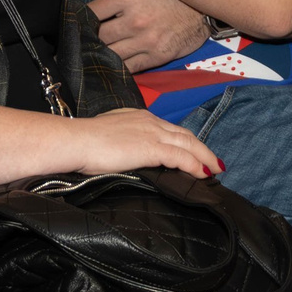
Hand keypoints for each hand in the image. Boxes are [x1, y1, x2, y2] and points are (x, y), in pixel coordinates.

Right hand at [64, 106, 221, 179]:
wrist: (76, 140)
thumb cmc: (85, 142)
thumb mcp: (109, 136)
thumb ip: (124, 142)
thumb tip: (127, 153)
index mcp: (140, 117)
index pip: (170, 129)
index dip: (186, 141)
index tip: (195, 152)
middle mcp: (150, 122)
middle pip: (185, 135)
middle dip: (202, 149)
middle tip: (214, 163)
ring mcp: (153, 133)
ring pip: (189, 144)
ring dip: (205, 157)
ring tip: (215, 170)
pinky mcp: (152, 148)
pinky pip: (181, 157)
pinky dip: (195, 165)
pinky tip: (203, 174)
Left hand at [87, 0, 207, 70]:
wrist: (206, 8)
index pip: (91, 11)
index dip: (81, 18)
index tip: (79, 21)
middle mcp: (134, 20)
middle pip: (98, 36)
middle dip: (91, 37)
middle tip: (87, 38)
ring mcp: (145, 41)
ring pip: (110, 54)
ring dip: (104, 53)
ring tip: (99, 52)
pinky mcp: (156, 56)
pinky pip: (129, 67)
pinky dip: (120, 66)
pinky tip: (115, 62)